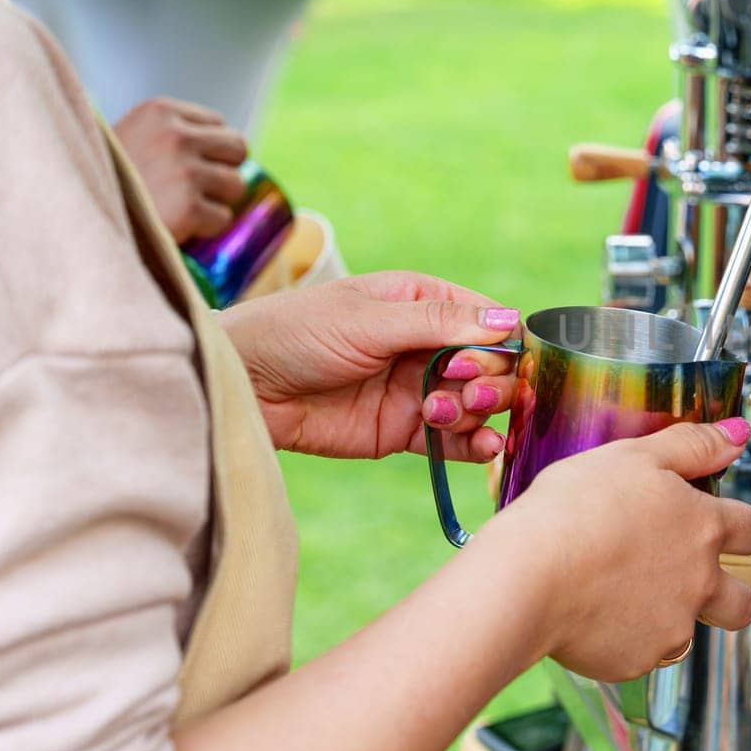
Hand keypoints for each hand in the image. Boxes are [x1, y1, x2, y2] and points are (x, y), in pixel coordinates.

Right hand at [114, 97, 247, 242]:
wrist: (76, 219)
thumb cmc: (109, 180)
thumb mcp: (134, 136)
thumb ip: (174, 133)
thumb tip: (235, 146)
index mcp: (160, 111)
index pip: (220, 124)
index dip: (210, 149)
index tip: (187, 165)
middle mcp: (175, 136)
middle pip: (238, 149)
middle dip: (222, 170)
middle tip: (193, 188)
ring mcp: (184, 172)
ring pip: (235, 185)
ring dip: (215, 200)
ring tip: (179, 206)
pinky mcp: (188, 208)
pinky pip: (223, 218)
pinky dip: (205, 227)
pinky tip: (175, 224)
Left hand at [220, 271, 520, 460]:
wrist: (243, 386)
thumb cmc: (294, 333)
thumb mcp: (368, 318)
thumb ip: (440, 322)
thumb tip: (508, 320)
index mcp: (423, 303)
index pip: (488, 322)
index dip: (498, 345)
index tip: (474, 360)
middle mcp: (428, 345)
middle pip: (492, 366)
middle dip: (490, 381)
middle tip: (464, 391)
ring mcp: (419, 390)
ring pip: (479, 405)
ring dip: (475, 412)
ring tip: (439, 414)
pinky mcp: (405, 431)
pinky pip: (455, 441)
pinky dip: (476, 446)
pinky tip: (483, 448)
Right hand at [490, 419, 750, 681]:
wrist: (528, 575)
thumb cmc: (574, 507)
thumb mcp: (633, 456)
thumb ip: (692, 445)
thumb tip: (738, 433)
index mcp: (703, 528)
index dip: (741, 528)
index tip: (722, 527)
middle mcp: (700, 582)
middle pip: (743, 603)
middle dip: (730, 596)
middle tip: (689, 581)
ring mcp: (671, 627)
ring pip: (687, 632)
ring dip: (667, 618)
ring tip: (619, 595)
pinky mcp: (636, 661)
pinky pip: (639, 654)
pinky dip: (621, 638)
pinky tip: (587, 614)